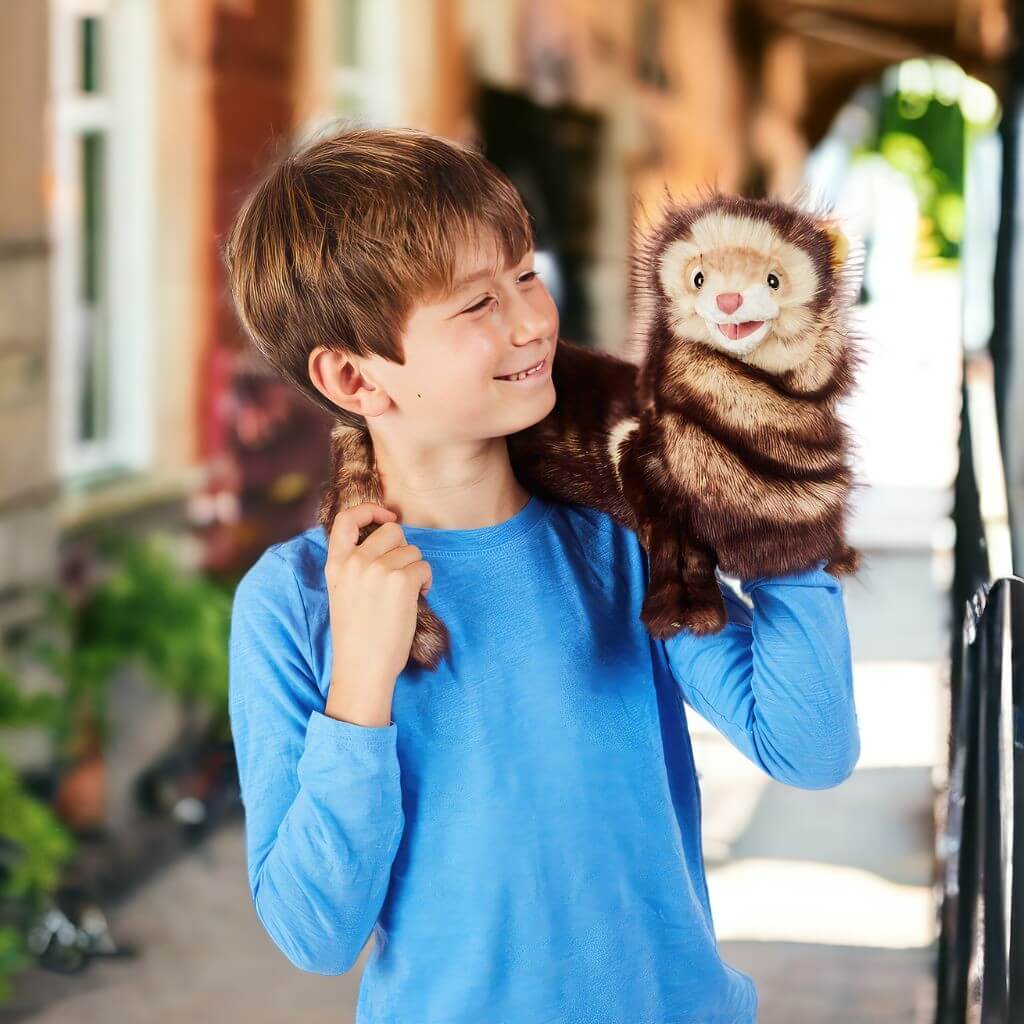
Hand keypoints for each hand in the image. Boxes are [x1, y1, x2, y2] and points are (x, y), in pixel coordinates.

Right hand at [324, 502, 432, 726]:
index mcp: (336, 564)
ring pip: (412, 550)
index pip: (346, 519)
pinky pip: (424, 567)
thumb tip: (387, 540)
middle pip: (392, 532)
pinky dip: (425, 582)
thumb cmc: (357, 636)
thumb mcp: (343, 592)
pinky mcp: (400, 581)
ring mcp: (378, 569)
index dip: (370, 510)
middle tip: (400, 575)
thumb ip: (356, 565)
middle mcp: (355, 561)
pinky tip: (415, 600)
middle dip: (403, 549)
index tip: (386, 517)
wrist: (362, 668)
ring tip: (404, 595)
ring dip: (415, 569)